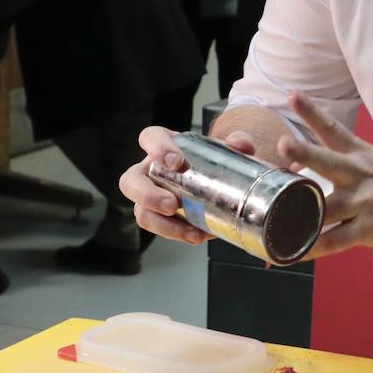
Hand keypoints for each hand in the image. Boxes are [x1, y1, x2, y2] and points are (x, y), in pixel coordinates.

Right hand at [119, 125, 258, 245]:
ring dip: (162, 224)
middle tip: (172, 205)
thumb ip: (238, 142)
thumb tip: (242, 143)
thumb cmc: (214, 158)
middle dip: (148, 195)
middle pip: (130, 180)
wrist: (220, 178)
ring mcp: (150, 194)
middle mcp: (150, 169)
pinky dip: (178, 234)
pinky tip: (199, 235)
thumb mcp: (228, 148)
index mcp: (164, 144)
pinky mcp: (159, 215)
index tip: (176, 162)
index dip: (157, 148)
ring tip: (190, 232)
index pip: (150, 137)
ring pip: (140, 211)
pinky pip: (158, 227)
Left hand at [275, 92, 372, 258]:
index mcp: (361, 155)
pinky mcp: (368, 229)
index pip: (334, 129)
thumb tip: (300, 165)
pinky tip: (292, 253)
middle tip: (283, 142)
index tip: (293, 95)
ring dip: (299, 211)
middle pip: (328, 161)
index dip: (312, 112)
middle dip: (305, 152)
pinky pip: (334, 240)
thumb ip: (341, 162)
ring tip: (272, 216)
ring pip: (325, 206)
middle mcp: (360, 175)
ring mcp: (364, 202)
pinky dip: (311, 248)